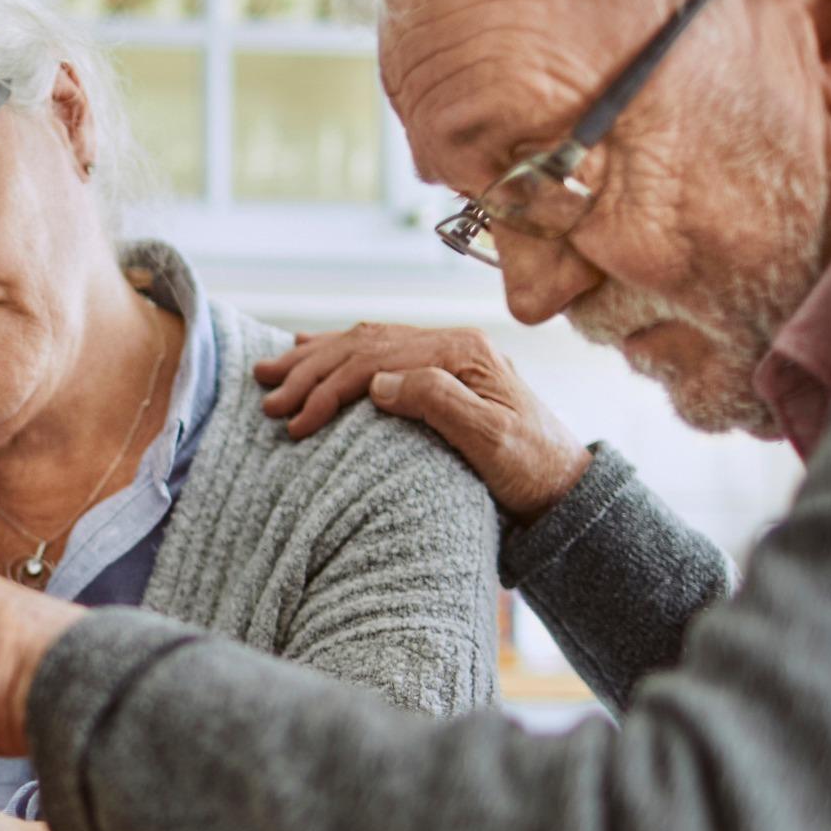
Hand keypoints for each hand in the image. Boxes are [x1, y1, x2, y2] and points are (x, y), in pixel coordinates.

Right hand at [254, 323, 591, 520]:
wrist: (564, 488)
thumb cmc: (532, 470)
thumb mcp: (492, 440)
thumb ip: (438, 402)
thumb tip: (379, 383)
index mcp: (462, 353)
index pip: (377, 358)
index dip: (328, 387)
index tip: (294, 421)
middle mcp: (452, 344)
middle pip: (364, 344)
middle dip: (310, 370)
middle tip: (267, 396)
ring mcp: (445, 355)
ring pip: (365, 342)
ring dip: (315, 357)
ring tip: (271, 372)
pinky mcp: (441, 371)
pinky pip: (378, 350)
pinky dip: (338, 352)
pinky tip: (310, 348)